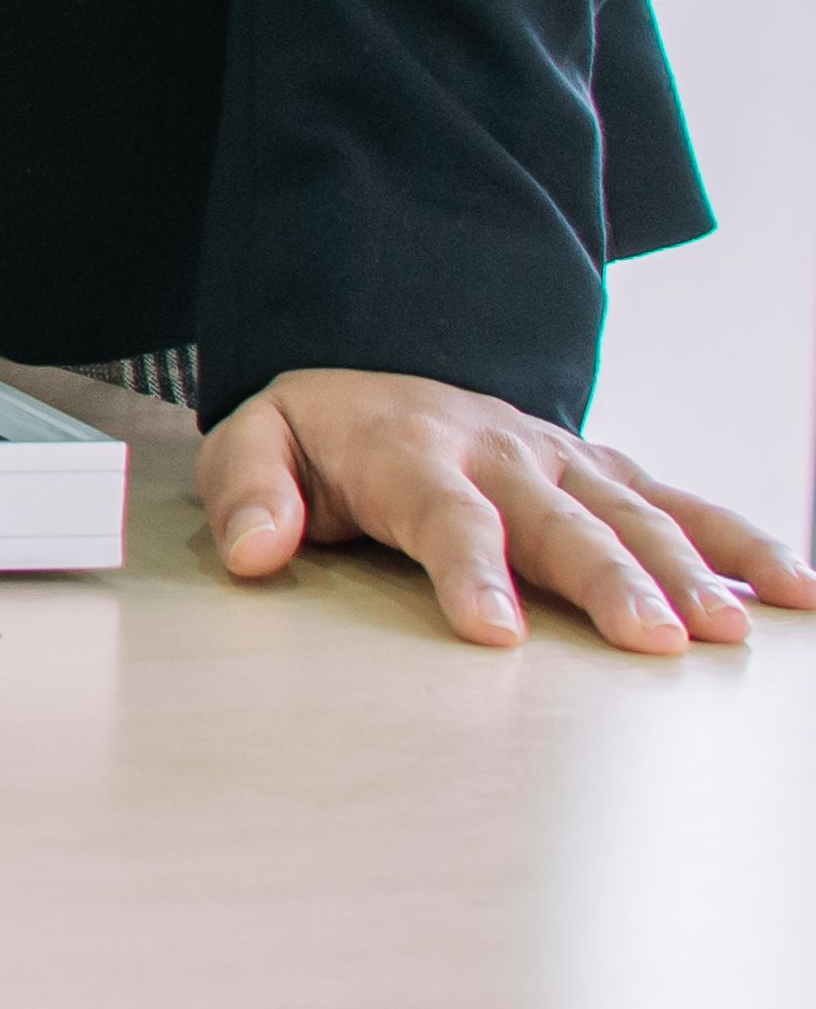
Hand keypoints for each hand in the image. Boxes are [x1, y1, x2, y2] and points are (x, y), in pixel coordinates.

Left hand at [195, 367, 814, 651]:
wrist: (380, 368)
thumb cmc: (321, 432)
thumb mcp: (255, 439)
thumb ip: (247, 490)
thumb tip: (254, 549)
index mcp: (415, 452)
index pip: (446, 517)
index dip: (471, 572)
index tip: (494, 630)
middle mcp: (504, 453)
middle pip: (562, 524)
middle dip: (608, 581)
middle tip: (652, 640)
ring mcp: (565, 461)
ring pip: (636, 516)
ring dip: (687, 571)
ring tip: (729, 630)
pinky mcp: (606, 473)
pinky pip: (683, 505)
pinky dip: (743, 543)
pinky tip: (797, 590)